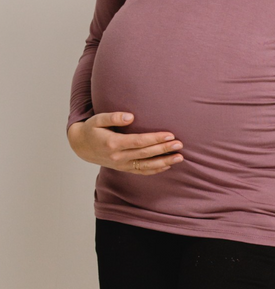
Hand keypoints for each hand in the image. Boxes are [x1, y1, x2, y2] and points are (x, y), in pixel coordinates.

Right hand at [67, 112, 184, 175]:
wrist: (81, 146)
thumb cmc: (92, 129)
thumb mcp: (98, 119)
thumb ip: (114, 117)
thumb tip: (130, 117)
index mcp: (113, 143)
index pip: (139, 142)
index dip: (155, 139)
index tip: (170, 135)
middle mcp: (118, 157)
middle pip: (145, 154)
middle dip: (164, 149)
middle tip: (180, 144)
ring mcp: (121, 165)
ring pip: (146, 166)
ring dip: (164, 162)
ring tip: (180, 157)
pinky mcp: (124, 168)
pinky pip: (141, 172)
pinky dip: (155, 170)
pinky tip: (167, 165)